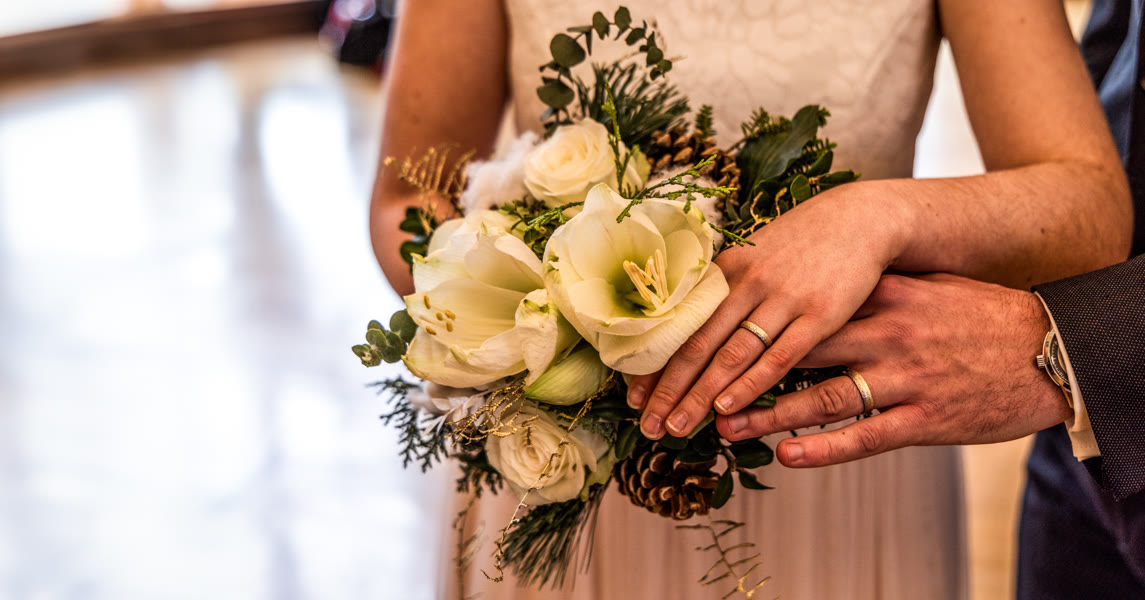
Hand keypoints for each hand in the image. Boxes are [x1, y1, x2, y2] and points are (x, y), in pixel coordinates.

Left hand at [627, 183, 912, 438]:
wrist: (863, 218)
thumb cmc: (803, 245)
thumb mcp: (755, 258)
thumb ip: (726, 293)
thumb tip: (690, 329)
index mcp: (725, 272)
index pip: (679, 327)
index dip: (655, 365)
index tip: (633, 399)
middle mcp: (747, 284)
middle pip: (697, 345)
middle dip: (669, 390)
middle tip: (648, 426)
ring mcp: (782, 299)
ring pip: (731, 355)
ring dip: (700, 396)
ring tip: (677, 428)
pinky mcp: (819, 314)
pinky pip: (777, 356)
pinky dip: (749, 384)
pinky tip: (727, 408)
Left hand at [716, 273, 1071, 466]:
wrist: (1047, 349)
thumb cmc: (977, 315)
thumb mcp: (922, 285)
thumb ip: (870, 286)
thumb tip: (816, 283)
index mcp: (882, 298)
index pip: (802, 309)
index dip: (753, 324)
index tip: (710, 336)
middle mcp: (886, 335)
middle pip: (798, 354)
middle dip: (744, 374)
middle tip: (699, 390)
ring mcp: (905, 378)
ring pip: (823, 398)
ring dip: (769, 415)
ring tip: (726, 427)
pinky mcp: (925, 419)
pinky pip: (864, 436)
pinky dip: (823, 448)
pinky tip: (786, 455)